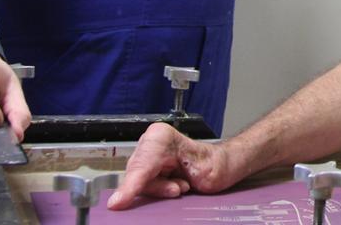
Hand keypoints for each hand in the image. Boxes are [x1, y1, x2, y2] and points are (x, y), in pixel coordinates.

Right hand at [108, 123, 236, 209]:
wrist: (223, 166)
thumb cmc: (215, 165)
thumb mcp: (196, 175)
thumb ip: (164, 188)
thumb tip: (132, 200)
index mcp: (160, 136)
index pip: (140, 167)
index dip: (130, 187)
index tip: (118, 203)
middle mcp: (150, 141)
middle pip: (136, 176)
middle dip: (157, 187)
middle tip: (180, 187)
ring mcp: (148, 154)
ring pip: (138, 183)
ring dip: (160, 190)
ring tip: (180, 185)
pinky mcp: (148, 166)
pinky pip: (143, 186)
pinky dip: (159, 190)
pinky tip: (174, 186)